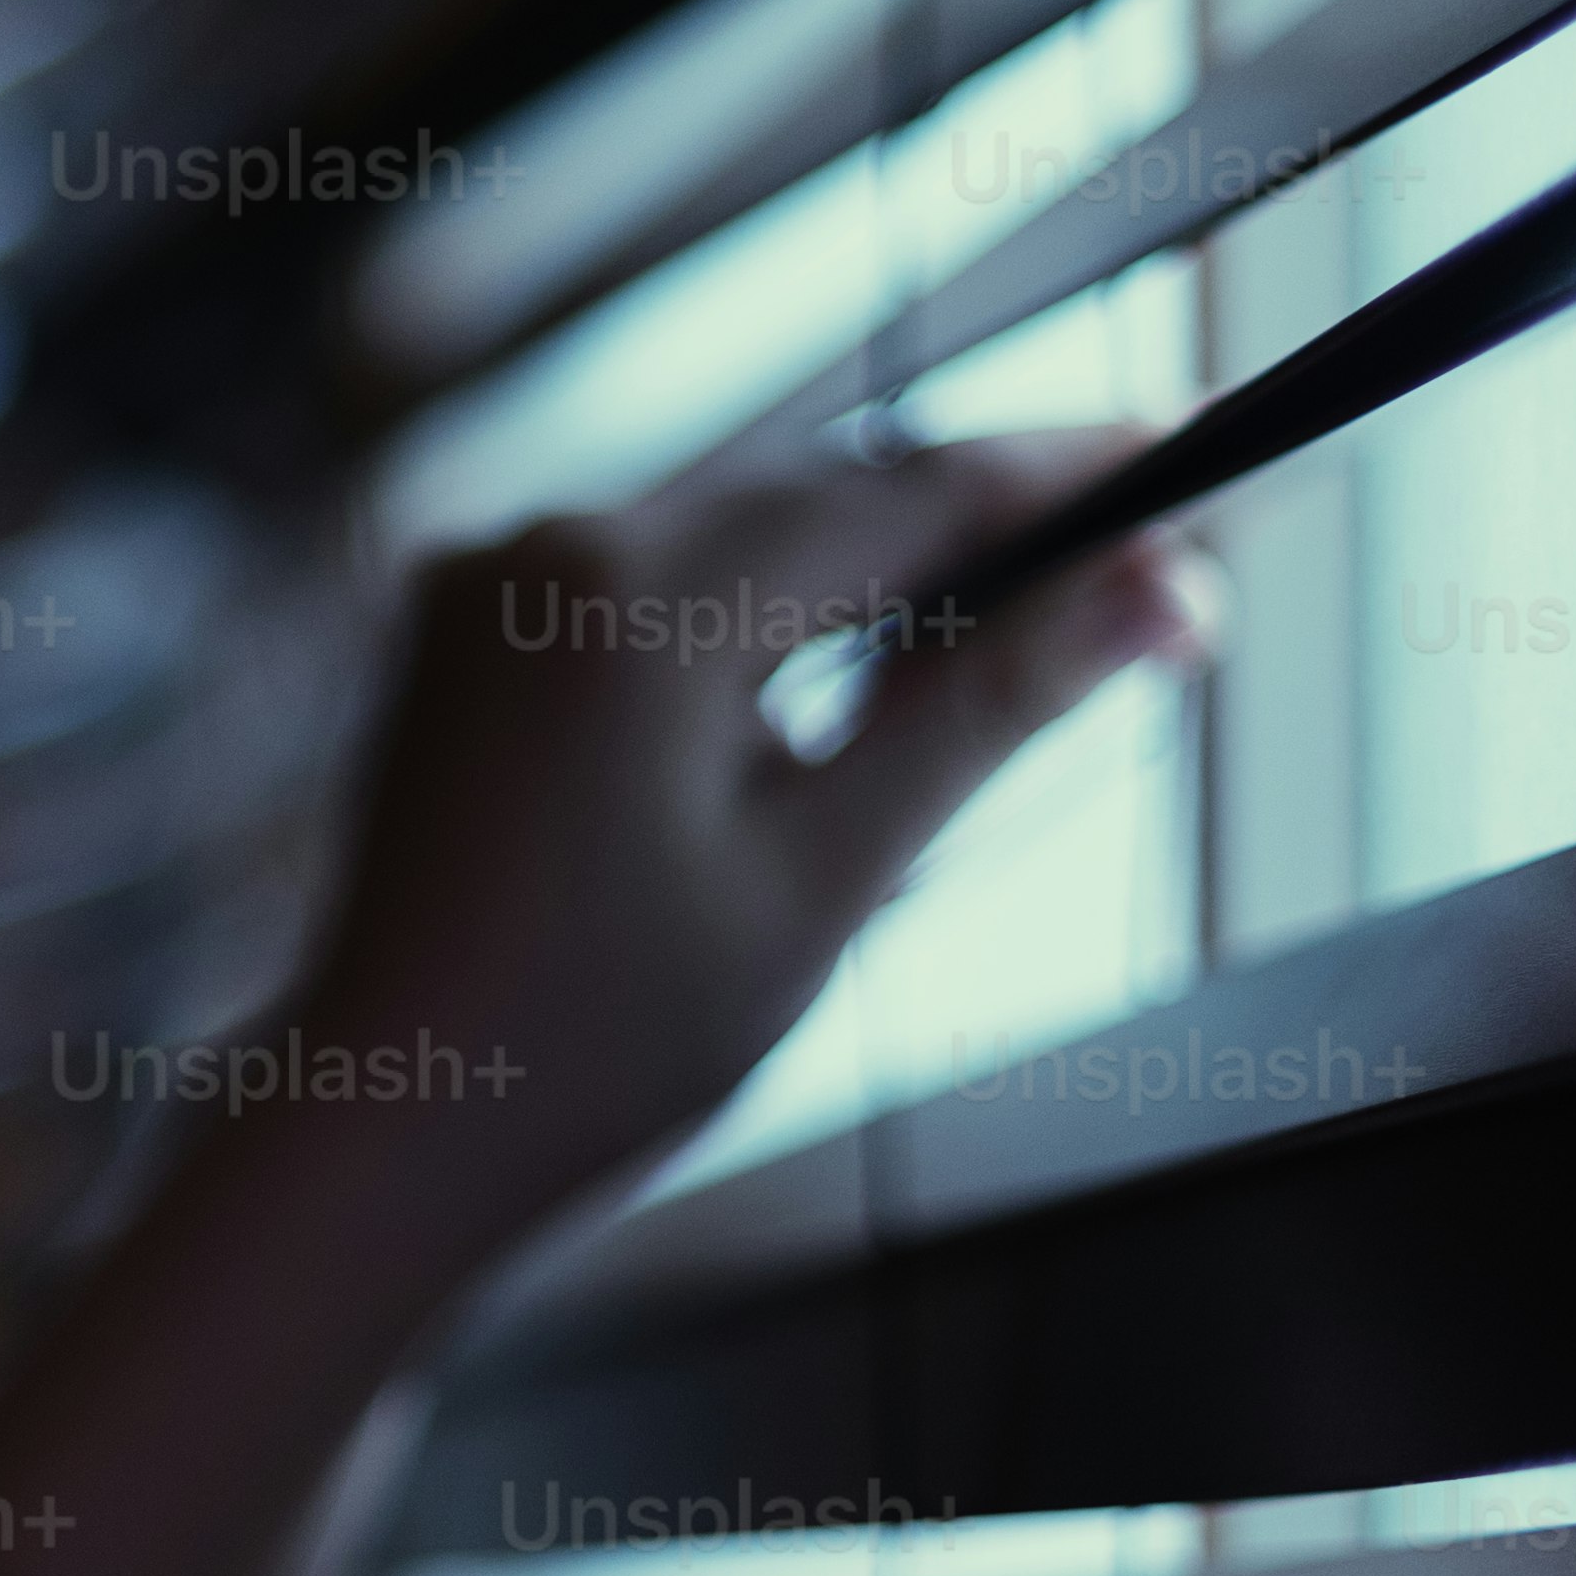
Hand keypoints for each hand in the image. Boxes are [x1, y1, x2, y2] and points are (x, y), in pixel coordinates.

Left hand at [288, 433, 1221, 1229]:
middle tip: (1143, 563)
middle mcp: (550, 547)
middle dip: (981, 526)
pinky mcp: (465, 628)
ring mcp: (489, 578)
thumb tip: (1163, 591)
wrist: (385, 1125)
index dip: (1064, 469)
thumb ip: (984, 709)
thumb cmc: (599, 1036)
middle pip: (824, 493)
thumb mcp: (826, 874)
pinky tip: (844, 677)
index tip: (1190, 449)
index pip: (908, 490)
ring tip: (1021, 621)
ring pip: (742, 529)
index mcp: (638, 599)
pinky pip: (652, 578)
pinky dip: (760, 609)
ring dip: (872, 568)